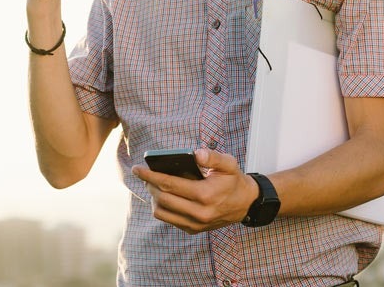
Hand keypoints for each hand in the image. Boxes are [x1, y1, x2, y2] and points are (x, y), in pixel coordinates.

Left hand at [131, 149, 259, 233]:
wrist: (245, 203)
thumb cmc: (233, 180)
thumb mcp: (228, 163)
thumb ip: (212, 156)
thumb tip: (195, 154)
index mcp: (205, 195)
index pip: (169, 184)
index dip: (150, 175)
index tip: (137, 169)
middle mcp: (199, 213)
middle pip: (162, 198)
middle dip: (149, 185)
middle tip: (144, 175)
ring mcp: (195, 224)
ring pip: (161, 212)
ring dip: (153, 198)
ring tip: (154, 185)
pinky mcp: (193, 230)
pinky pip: (169, 220)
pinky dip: (162, 208)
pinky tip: (163, 196)